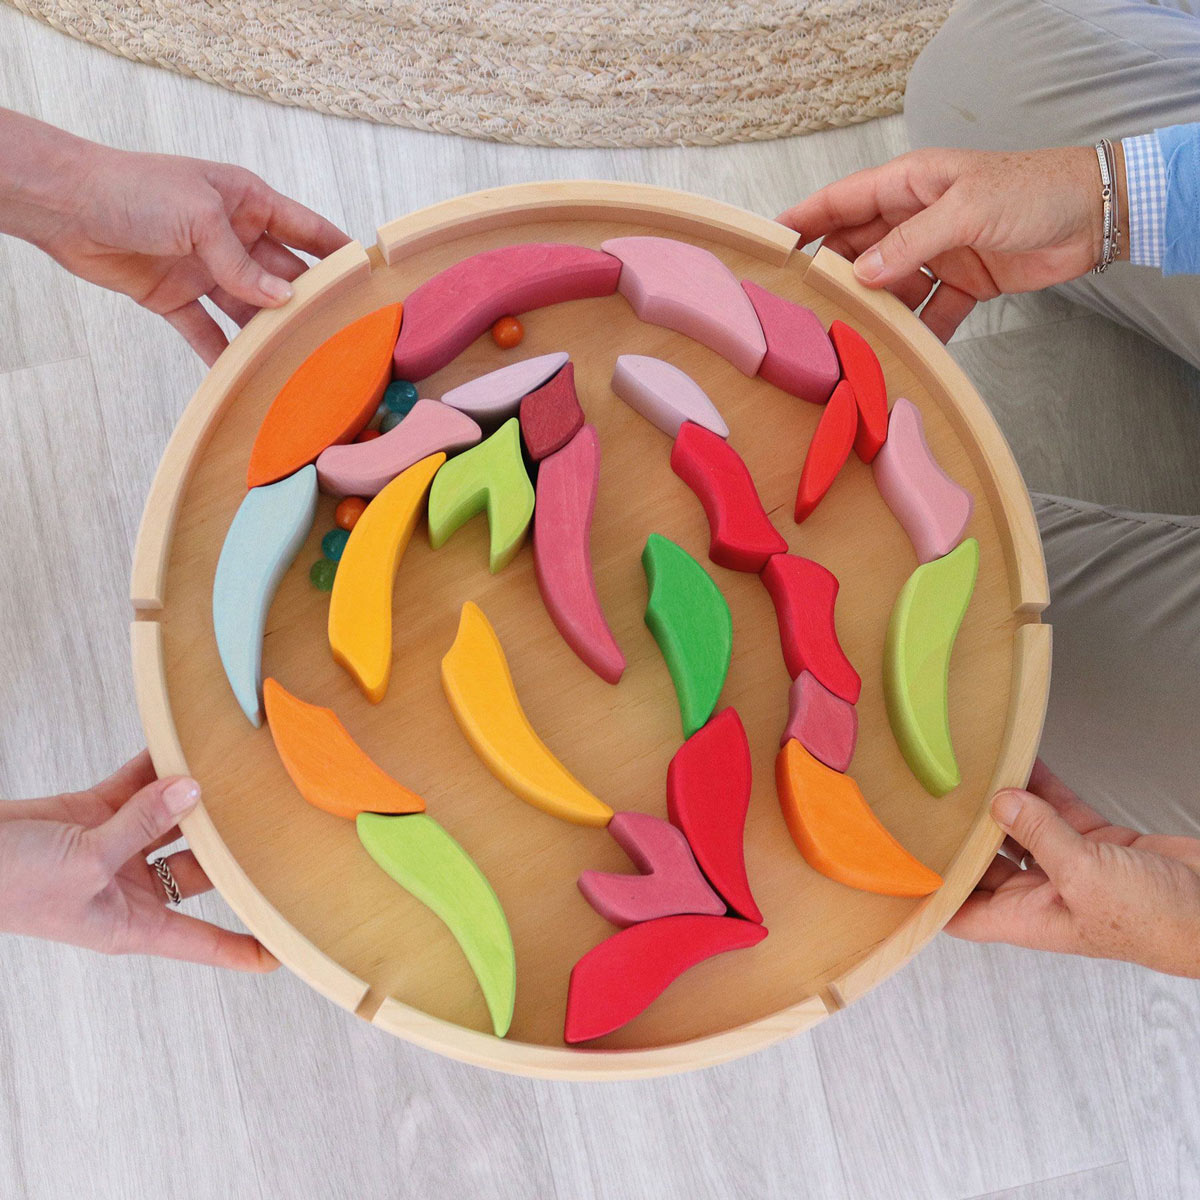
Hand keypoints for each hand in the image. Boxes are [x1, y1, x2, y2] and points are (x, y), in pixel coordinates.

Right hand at [0, 751, 276, 971]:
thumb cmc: (7, 884)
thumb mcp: (83, 862)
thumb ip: (141, 823)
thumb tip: (192, 790)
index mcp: (132, 923)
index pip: (203, 942)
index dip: (243, 948)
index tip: (285, 951)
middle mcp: (130, 888)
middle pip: (201, 870)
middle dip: (234, 848)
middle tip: (278, 823)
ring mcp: (114, 848)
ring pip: (174, 821)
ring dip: (198, 797)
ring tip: (238, 772)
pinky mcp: (93, 813)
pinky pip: (138, 786)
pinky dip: (158, 767)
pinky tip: (186, 746)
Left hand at [46, 145, 350, 364]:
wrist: (64, 205)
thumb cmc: (133, 188)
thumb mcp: (200, 218)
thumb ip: (243, 264)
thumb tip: (282, 302)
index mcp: (245, 201)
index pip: (305, 229)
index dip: (337, 252)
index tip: (368, 277)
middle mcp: (231, 235)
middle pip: (282, 276)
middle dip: (308, 304)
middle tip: (339, 335)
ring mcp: (205, 268)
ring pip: (250, 309)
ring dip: (269, 334)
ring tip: (298, 363)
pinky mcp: (175, 296)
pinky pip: (209, 331)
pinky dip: (223, 355)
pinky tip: (244, 377)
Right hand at [777, 146, 1105, 342]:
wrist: (1095, 215)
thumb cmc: (1033, 191)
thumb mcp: (966, 209)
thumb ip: (912, 243)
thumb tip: (862, 275)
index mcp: (909, 184)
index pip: (842, 202)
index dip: (804, 221)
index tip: (770, 247)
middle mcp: (916, 217)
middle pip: (859, 249)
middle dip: (834, 278)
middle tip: (804, 311)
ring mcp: (939, 252)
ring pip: (890, 286)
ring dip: (876, 312)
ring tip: (850, 341)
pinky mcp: (964, 282)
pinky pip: (930, 312)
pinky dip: (921, 333)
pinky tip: (908, 356)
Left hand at [947, 760, 1199, 977]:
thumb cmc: (1160, 922)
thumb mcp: (1088, 877)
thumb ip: (1041, 836)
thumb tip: (1000, 803)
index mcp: (1029, 919)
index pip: (962, 911)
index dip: (932, 891)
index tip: (901, 863)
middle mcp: (1042, 895)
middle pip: (984, 862)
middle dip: (960, 834)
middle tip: (930, 799)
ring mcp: (1069, 867)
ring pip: (1020, 829)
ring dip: (1000, 802)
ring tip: (969, 771)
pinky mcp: (1097, 843)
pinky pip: (1057, 809)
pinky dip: (1041, 785)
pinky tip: (1021, 760)